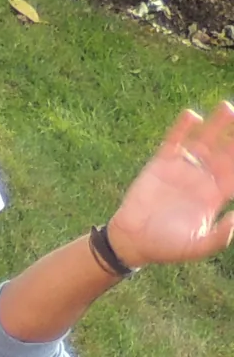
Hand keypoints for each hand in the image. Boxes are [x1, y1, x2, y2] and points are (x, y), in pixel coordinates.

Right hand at [108, 103, 233, 270]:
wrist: (132, 241)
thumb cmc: (165, 247)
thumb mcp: (194, 248)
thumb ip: (217, 238)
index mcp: (216, 194)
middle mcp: (204, 176)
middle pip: (226, 151)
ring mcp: (184, 166)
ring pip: (205, 140)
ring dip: (217, 124)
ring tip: (226, 109)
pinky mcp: (163, 161)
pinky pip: (176, 139)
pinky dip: (183, 127)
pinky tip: (193, 117)